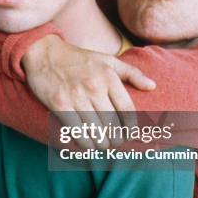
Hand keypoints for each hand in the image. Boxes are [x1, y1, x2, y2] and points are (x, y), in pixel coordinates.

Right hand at [22, 35, 155, 148]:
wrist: (45, 53)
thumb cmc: (79, 59)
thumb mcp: (108, 60)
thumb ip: (132, 73)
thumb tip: (153, 86)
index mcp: (109, 76)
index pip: (127, 110)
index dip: (131, 128)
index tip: (130, 135)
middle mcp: (94, 87)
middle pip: (112, 125)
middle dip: (116, 139)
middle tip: (114, 142)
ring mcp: (76, 96)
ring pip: (96, 131)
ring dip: (101, 144)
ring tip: (102, 145)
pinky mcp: (59, 104)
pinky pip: (77, 132)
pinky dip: (85, 143)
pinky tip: (88, 145)